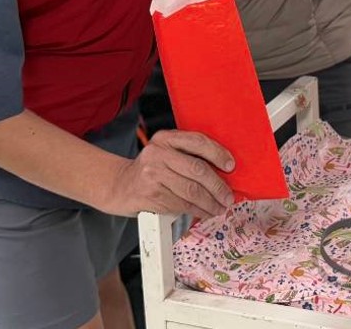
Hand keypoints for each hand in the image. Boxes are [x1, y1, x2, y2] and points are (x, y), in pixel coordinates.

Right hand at [102, 129, 235, 218]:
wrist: (120, 186)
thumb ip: (187, 155)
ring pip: (191, 191)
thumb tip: (223, 170)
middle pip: (197, 169)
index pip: (197, 142)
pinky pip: (181, 205)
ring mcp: (152, 175)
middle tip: (228, 197)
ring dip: (210, 203)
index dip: (217, 154)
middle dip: (218, 186)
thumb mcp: (165, 153)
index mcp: (165, 138)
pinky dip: (197, 211)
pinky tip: (204, 212)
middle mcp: (157, 153)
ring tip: (219, 208)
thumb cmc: (150, 170)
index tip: (231, 166)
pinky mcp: (150, 195)